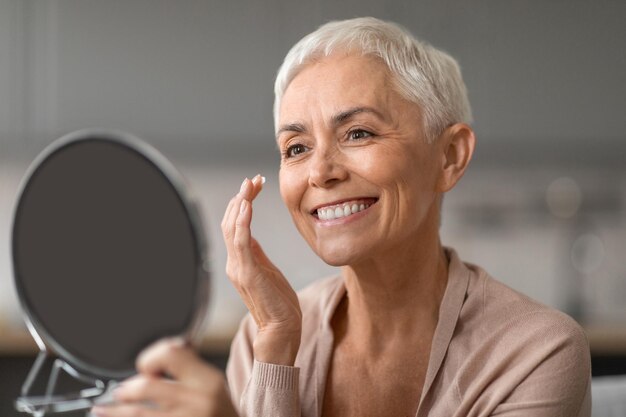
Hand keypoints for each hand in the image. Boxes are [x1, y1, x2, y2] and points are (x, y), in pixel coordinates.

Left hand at [91, 338, 237, 416]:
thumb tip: (164, 350)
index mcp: (207, 380)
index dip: (150, 357)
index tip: (145, 367)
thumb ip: (190, 367)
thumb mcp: (214, 384)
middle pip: (146, 387)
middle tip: (119, 392)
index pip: (170, 354)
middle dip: (126, 390)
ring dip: (113, 412)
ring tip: (101, 410)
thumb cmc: (222, 412)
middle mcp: (196, 400)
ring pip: (138, 414)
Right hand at [221, 175, 301, 365]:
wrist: (281, 331)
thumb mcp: (267, 271)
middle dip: (242, 197)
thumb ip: (256, 254)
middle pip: (231, 221)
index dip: (242, 202)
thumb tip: (251, 234)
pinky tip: (248, 205)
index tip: (254, 185)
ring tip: (249, 185)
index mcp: (239, 262)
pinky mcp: (247, 273)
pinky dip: (242, 221)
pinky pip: (241, 242)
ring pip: (232, 227)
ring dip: (241, 203)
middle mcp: (234, 263)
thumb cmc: (278, 304)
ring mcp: (238, 268)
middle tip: (254, 180)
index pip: (235, 225)